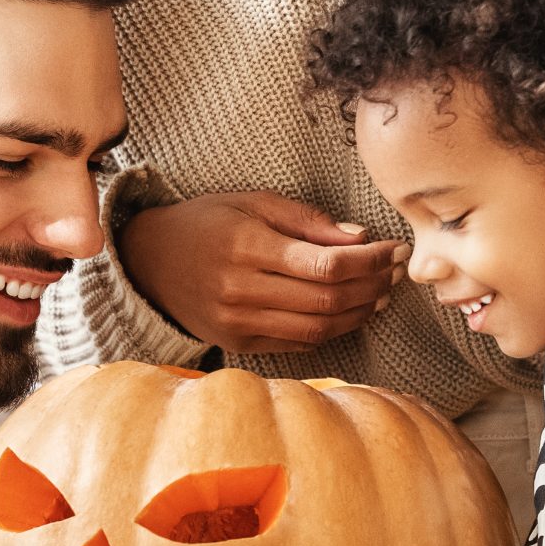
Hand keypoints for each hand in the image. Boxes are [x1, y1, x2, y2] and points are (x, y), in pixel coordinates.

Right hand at [120, 192, 405, 354]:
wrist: (148, 261)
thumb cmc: (205, 223)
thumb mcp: (252, 202)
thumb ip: (307, 220)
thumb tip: (360, 237)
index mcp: (246, 247)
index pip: (326, 264)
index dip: (370, 260)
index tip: (394, 249)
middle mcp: (241, 290)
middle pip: (328, 299)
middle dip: (372, 285)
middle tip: (396, 271)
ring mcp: (238, 322)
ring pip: (318, 327)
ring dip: (359, 312)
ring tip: (380, 293)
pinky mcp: (238, 343)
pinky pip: (298, 343)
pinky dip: (332, 330)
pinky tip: (349, 312)